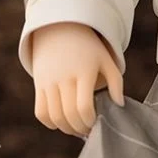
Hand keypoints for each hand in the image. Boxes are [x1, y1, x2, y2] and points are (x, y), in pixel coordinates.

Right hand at [31, 22, 124, 137]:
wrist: (60, 29)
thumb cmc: (87, 48)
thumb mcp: (105, 59)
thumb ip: (116, 82)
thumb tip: (119, 105)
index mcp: (84, 71)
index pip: (84, 106)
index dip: (89, 121)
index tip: (95, 122)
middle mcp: (64, 77)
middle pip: (69, 115)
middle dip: (79, 128)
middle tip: (87, 129)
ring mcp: (49, 81)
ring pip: (54, 117)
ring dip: (66, 129)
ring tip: (76, 127)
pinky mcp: (38, 84)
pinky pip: (40, 113)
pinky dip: (50, 123)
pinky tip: (61, 121)